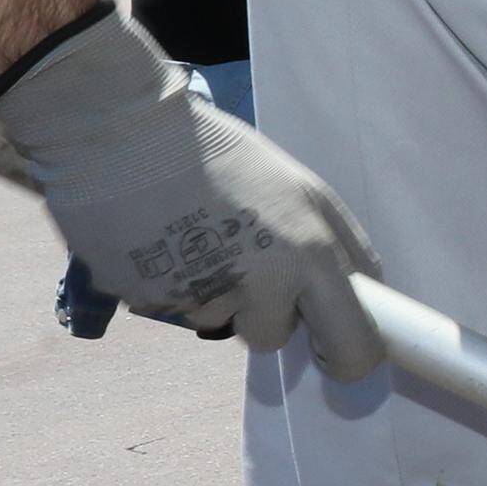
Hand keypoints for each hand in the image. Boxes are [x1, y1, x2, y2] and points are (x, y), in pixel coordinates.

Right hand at [0, 9, 388, 374]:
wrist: (121, 127)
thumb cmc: (222, 153)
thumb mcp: (304, 190)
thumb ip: (339, 248)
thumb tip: (365, 299)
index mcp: (311, 255)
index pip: (353, 348)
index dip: (347, 358)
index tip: (333, 350)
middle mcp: (261, 285)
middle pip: (273, 339)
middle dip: (265, 313)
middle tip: (244, 260)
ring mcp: (200, 296)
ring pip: (217, 320)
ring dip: (210, 291)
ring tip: (191, 233)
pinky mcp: (146, 300)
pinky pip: (170, 306)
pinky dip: (166, 281)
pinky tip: (155, 236)